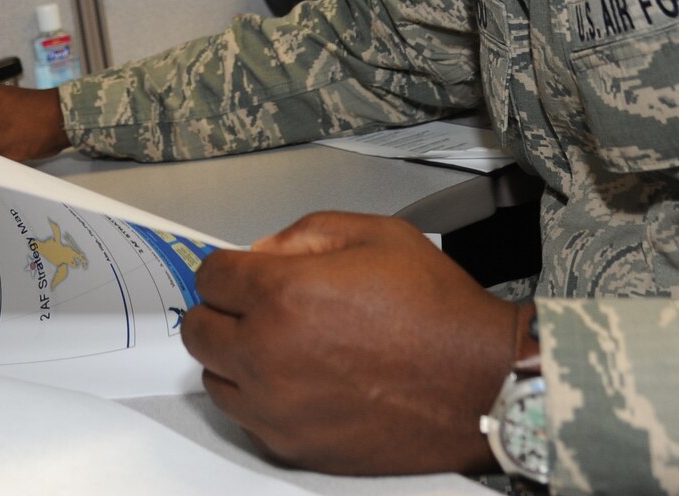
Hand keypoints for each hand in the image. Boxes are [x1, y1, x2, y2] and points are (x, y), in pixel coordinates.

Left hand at [181, 212, 523, 474]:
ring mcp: (277, 407)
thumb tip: (261, 252)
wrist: (479, 382)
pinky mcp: (291, 445)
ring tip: (277, 346)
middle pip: (199, 330)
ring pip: (214, 378)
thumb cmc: (437, 311)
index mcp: (283, 294)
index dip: (227, 270)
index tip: (241, 274)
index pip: (210, 277)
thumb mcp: (376, 235)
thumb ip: (304, 234)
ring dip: (234, 357)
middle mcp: (268, 353)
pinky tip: (294, 382)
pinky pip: (244, 418)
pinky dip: (257, 399)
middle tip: (253, 308)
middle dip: (221, 312)